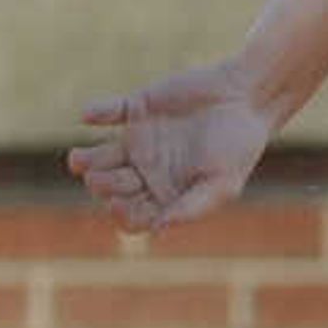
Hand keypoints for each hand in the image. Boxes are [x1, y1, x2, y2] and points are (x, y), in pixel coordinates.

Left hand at [67, 63, 279, 231]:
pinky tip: (92, 116)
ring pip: (97, 156)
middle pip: (108, 188)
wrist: (249, 97)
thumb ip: (192, 208)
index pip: (131, 214)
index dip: (120, 214)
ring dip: (85, 160)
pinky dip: (95, 112)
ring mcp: (138, 139)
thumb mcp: (222, 183)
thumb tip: (158, 230)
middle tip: (105, 178)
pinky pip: (106, 112)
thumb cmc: (240, 146)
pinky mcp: (136, 108)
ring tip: (79, 160)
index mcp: (164, 193)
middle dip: (102, 186)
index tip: (118, 205)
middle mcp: (146, 170)